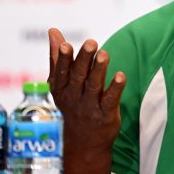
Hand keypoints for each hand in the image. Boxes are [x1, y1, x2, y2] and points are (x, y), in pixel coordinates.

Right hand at [47, 28, 125, 153]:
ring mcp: (90, 106)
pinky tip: (121, 76)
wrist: (84, 142)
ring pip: (94, 86)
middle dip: (84, 59)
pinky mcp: (106, 114)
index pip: (62, 71)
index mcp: (61, 88)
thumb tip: (52, 31)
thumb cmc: (73, 104)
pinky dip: (115, 88)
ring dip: (99, 69)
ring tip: (104, 54)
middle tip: (91, 42)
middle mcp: (74, 97)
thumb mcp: (61, 84)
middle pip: (79, 76)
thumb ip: (58, 57)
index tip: (65, 44)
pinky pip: (110, 100)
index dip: (62, 58)